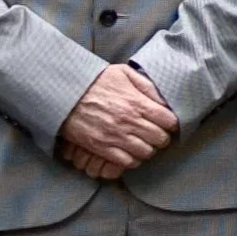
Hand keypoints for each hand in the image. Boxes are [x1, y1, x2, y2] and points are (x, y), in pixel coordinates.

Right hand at [56, 63, 179, 180]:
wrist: (64, 93)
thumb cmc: (95, 82)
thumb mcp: (123, 73)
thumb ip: (146, 85)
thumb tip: (164, 100)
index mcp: (138, 103)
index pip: (169, 121)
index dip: (172, 124)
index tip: (168, 124)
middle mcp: (130, 122)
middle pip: (160, 139)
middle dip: (161, 137)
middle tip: (156, 134)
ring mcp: (116, 136)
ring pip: (146, 152)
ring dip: (148, 149)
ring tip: (143, 143)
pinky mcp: (102, 148)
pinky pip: (127, 162)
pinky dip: (132, 159)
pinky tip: (130, 151)